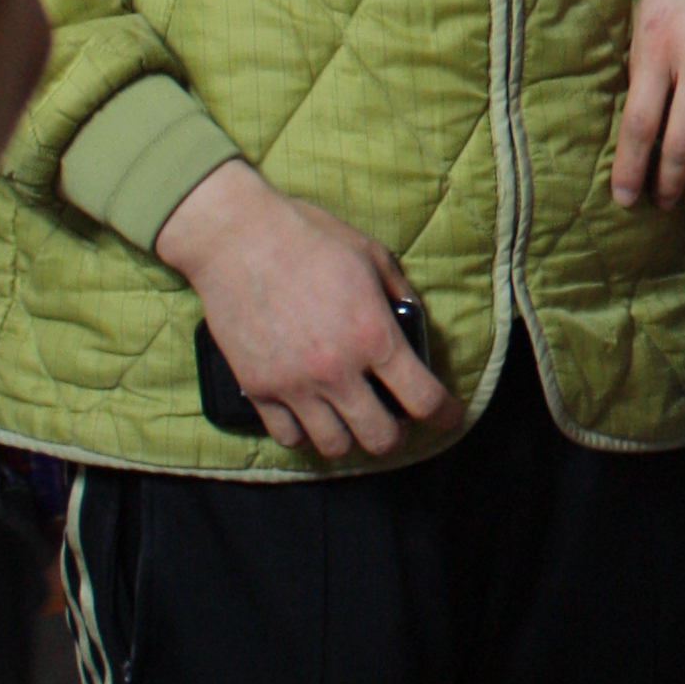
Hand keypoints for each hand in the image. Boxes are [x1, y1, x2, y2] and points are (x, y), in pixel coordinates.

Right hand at [152, 161, 449, 462]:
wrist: (236, 237)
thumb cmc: (307, 238)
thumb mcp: (370, 254)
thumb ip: (398, 291)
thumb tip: (411, 317)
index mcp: (373, 336)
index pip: (423, 398)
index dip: (444, 414)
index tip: (448, 416)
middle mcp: (337, 370)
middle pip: (381, 438)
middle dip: (395, 434)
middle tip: (394, 419)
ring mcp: (294, 385)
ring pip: (334, 446)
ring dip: (349, 436)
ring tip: (350, 417)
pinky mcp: (258, 388)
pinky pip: (288, 436)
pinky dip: (304, 431)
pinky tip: (310, 413)